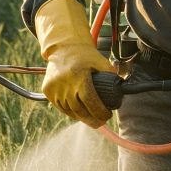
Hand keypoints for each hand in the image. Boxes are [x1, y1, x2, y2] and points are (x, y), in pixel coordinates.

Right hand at [35, 0, 114, 126]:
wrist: (63, 47)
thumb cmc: (84, 55)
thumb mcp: (100, 61)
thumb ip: (111, 74)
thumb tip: (123, 88)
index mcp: (79, 76)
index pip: (90, 101)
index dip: (100, 111)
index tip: (107, 115)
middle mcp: (65, 83)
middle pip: (80, 110)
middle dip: (92, 119)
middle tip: (101, 122)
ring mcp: (54, 88)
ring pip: (70, 110)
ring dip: (82, 117)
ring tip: (92, 119)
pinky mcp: (47, 90)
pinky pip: (61, 107)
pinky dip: (71, 112)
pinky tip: (79, 114)